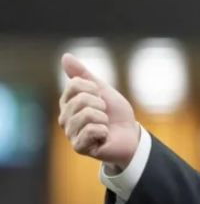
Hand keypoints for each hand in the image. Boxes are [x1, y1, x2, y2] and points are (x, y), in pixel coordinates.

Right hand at [58, 53, 139, 169]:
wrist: (130, 134)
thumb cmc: (116, 113)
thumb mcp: (103, 90)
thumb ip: (83, 74)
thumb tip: (65, 56)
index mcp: (68, 102)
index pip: (74, 84)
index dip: (94, 88)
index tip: (101, 97)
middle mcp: (65, 118)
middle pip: (81, 99)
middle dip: (100, 104)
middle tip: (104, 114)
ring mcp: (70, 133)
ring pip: (87, 115)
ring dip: (103, 118)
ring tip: (104, 125)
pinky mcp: (79, 147)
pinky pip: (91, 130)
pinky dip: (104, 131)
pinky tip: (103, 136)